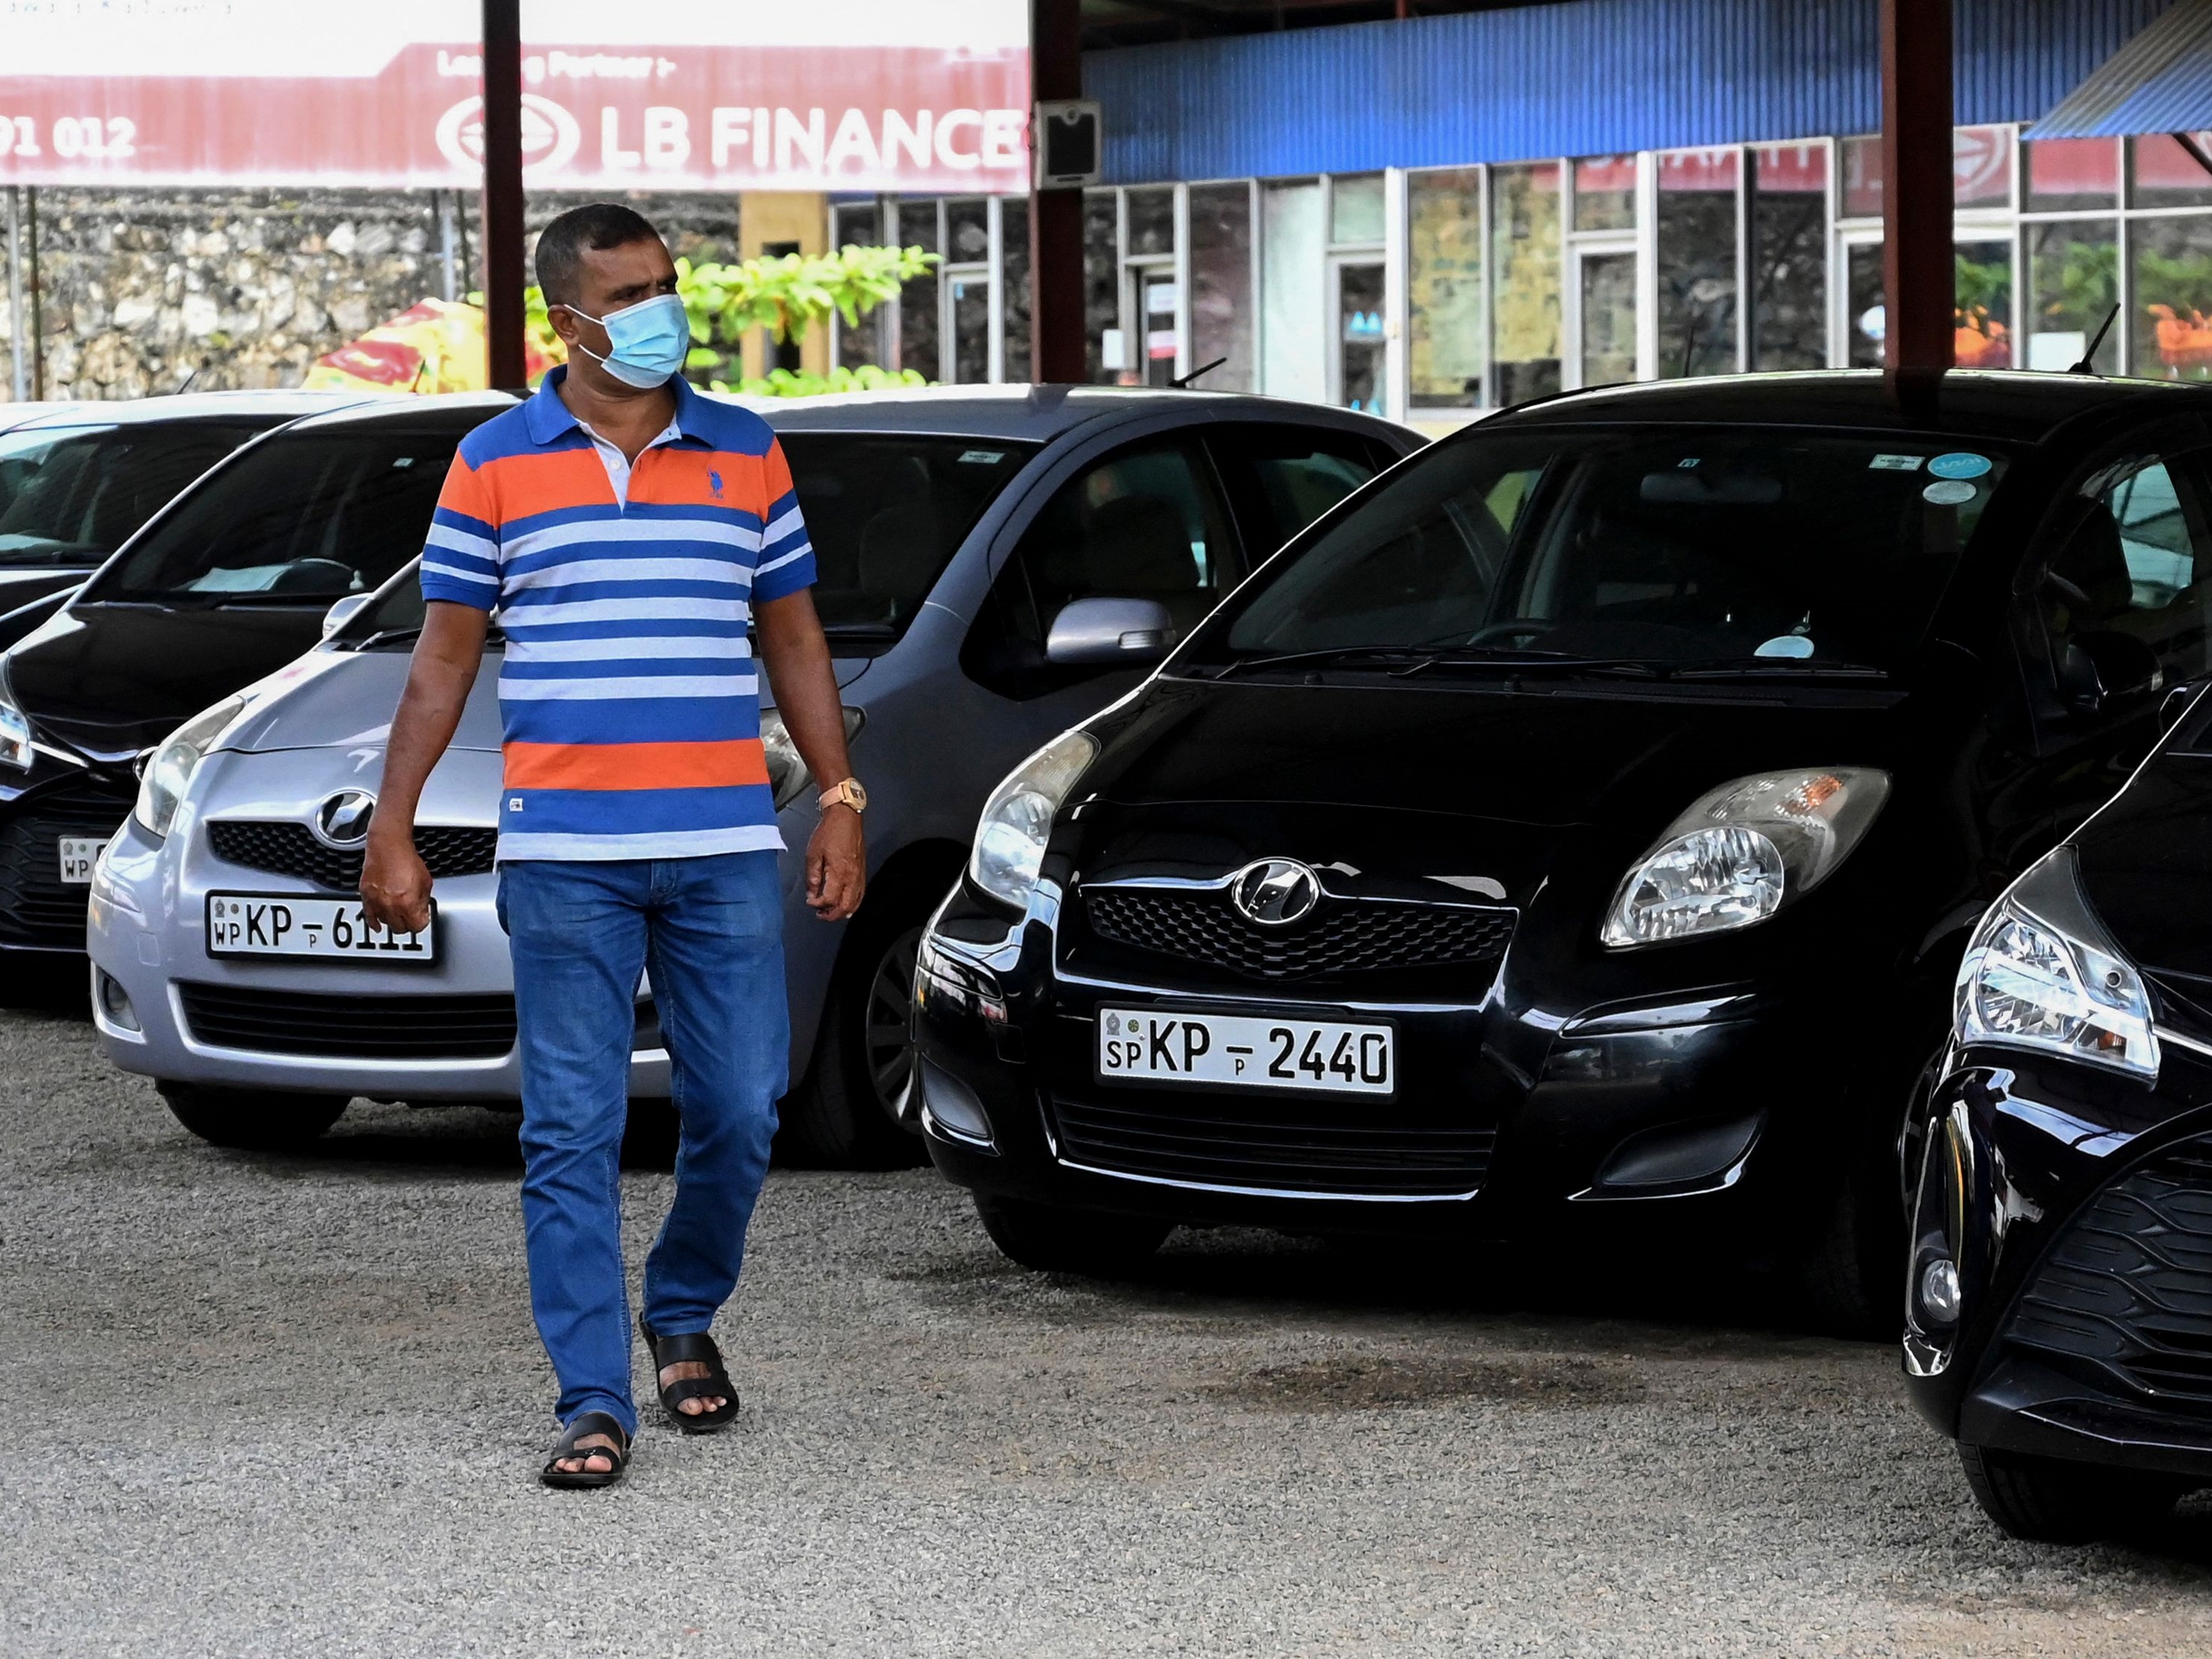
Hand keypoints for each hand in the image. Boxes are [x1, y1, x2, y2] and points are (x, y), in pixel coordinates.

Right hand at [360, 830, 432, 934]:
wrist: (388, 846)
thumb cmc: (407, 859)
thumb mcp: (426, 882)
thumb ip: (424, 901)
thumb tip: (422, 912)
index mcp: (408, 903)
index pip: (417, 927)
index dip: (422, 922)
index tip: (422, 919)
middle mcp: (391, 906)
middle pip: (400, 928)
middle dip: (408, 923)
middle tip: (411, 917)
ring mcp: (376, 902)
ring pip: (386, 923)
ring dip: (393, 921)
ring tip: (397, 914)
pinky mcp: (366, 897)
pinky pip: (369, 917)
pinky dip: (374, 923)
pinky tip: (378, 925)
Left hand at [806, 806, 864, 921]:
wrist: (846, 817)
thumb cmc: (830, 831)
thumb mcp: (813, 853)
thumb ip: (811, 876)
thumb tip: (811, 892)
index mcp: (839, 872)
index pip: (829, 899)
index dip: (818, 904)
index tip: (810, 901)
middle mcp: (852, 876)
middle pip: (845, 906)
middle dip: (832, 915)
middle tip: (820, 914)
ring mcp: (859, 875)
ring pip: (855, 903)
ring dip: (843, 911)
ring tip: (831, 912)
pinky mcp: (862, 871)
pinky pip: (861, 894)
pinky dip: (853, 904)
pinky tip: (846, 905)